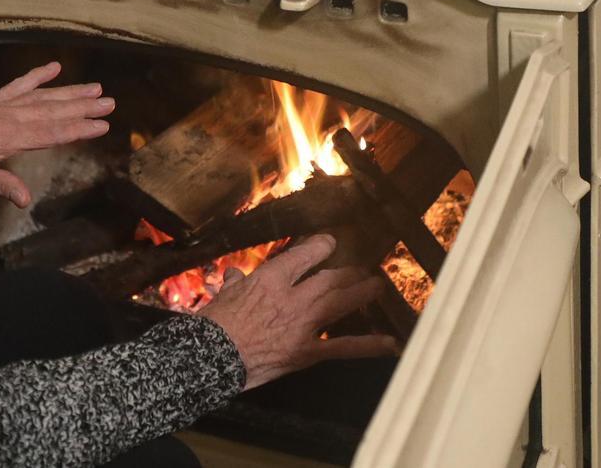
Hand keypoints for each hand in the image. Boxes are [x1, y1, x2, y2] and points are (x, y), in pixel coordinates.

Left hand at [0, 62, 114, 207]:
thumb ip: (3, 184)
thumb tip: (26, 200)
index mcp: (8, 137)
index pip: (51, 132)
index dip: (79, 129)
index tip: (102, 125)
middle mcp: (9, 117)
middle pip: (53, 111)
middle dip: (83, 107)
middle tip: (109, 102)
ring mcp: (2, 105)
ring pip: (43, 97)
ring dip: (69, 92)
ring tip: (94, 87)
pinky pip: (19, 84)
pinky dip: (37, 75)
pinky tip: (54, 67)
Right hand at [200, 235, 397, 389]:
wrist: (211, 357)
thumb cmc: (213, 325)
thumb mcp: (222, 297)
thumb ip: (234, 283)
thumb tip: (233, 274)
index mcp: (271, 279)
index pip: (305, 255)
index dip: (322, 246)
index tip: (330, 242)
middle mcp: (293, 297)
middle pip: (330, 278)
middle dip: (347, 271)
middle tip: (360, 268)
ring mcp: (303, 324)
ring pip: (341, 302)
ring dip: (362, 293)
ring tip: (377, 286)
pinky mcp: (306, 351)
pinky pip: (342, 347)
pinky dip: (367, 345)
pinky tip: (389, 343)